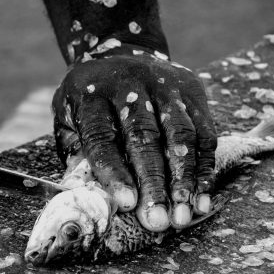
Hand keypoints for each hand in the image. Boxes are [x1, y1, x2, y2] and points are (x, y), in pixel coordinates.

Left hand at [52, 42, 216, 231]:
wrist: (120, 52)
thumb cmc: (90, 102)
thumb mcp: (69, 119)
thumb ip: (77, 155)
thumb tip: (90, 198)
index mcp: (92, 95)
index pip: (102, 136)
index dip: (115, 172)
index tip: (127, 204)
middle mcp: (131, 86)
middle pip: (145, 138)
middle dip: (154, 184)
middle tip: (158, 221)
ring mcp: (165, 87)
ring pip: (181, 136)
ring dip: (184, 180)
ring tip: (182, 216)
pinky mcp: (192, 92)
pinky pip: (204, 134)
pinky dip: (204, 171)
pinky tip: (201, 201)